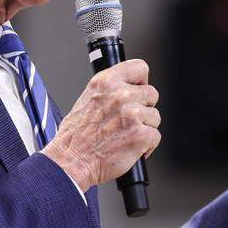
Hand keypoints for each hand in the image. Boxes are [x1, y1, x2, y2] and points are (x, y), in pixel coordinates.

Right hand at [42, 59, 159, 192]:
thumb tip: (126, 89)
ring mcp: (132, 114)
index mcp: (106, 82)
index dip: (141, 81)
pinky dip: (146, 145)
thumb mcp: (86, 99)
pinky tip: (130, 147)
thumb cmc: (75, 137)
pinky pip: (155, 136)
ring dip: (144, 127)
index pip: (139, 67)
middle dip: (143, 107)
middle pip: (151, 94)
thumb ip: (108, 91)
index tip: (138, 89)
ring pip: (154, 117)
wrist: (72, 160)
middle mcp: (120, 95)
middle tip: (129, 120)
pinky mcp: (141, 134)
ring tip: (125, 135)